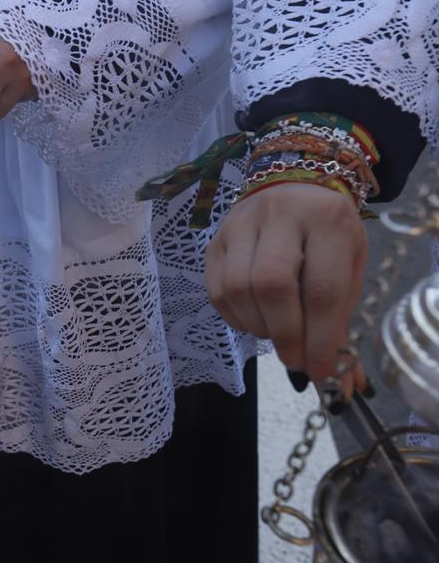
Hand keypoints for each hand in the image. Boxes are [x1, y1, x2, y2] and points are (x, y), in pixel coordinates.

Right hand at [206, 183, 367, 397]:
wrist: (293, 185)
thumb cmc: (328, 233)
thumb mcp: (349, 264)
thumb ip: (341, 317)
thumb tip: (335, 377)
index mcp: (327, 220)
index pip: (321, 288)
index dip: (320, 338)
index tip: (323, 371)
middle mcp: (279, 215)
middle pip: (271, 286)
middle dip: (285, 334)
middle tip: (296, 360)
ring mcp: (239, 225)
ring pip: (237, 289)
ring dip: (259, 327)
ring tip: (277, 335)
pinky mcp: (214, 240)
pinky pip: (216, 291)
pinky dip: (236, 318)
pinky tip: (255, 319)